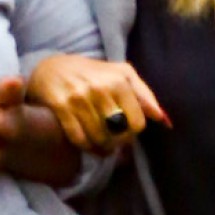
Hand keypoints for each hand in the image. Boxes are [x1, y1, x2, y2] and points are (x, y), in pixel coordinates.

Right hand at [26, 53, 166, 151]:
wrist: (51, 67)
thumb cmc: (92, 73)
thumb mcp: (122, 75)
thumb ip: (144, 95)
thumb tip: (163, 119)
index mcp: (119, 80)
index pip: (136, 123)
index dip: (132, 133)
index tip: (124, 132)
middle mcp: (100, 88)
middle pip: (118, 134)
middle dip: (116, 141)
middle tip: (111, 140)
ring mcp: (79, 98)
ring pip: (98, 138)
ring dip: (100, 146)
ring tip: (99, 142)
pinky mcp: (61, 107)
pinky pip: (79, 139)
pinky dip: (84, 146)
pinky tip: (86, 142)